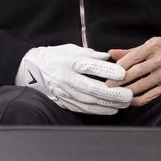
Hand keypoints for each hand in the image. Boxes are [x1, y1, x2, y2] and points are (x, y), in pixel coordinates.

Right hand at [17, 44, 131, 114]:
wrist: (30, 71)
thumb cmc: (55, 57)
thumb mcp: (71, 50)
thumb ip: (91, 55)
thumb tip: (108, 57)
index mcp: (69, 62)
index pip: (90, 67)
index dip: (107, 71)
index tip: (123, 73)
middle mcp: (66, 79)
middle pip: (91, 88)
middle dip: (112, 93)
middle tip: (129, 94)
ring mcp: (65, 92)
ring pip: (89, 101)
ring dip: (109, 103)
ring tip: (125, 103)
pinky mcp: (64, 102)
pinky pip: (84, 108)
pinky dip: (99, 110)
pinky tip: (112, 110)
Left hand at [109, 37, 160, 105]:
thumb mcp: (151, 45)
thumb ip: (131, 51)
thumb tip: (111, 53)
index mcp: (154, 46)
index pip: (132, 58)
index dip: (119, 67)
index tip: (111, 74)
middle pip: (136, 72)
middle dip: (120, 80)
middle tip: (110, 86)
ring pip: (143, 85)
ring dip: (128, 91)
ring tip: (118, 93)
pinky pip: (153, 95)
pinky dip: (140, 99)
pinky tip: (132, 100)